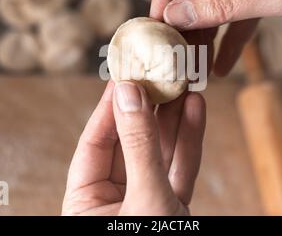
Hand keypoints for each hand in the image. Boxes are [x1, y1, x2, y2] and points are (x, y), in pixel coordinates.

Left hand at [62, 81, 205, 215]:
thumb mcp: (144, 198)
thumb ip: (139, 147)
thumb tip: (130, 95)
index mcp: (87, 202)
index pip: (95, 143)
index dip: (110, 106)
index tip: (124, 75)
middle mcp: (115, 200)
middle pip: (130, 144)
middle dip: (148, 108)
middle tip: (157, 74)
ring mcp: (146, 202)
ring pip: (158, 153)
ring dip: (173, 118)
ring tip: (181, 85)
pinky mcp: (173, 207)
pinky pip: (179, 168)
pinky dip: (189, 140)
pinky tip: (194, 108)